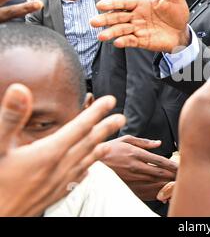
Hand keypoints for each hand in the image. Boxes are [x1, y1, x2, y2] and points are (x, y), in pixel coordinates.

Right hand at [0, 84, 124, 215]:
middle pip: (88, 144)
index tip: (111, 100)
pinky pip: (75, 181)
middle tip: (122, 118)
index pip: (79, 127)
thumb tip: (21, 90)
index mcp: (49, 152)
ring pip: (85, 162)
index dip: (96, 112)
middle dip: (106, 128)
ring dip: (99, 150)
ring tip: (111, 144)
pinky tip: (88, 172)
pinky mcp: (53, 195)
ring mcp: (57, 183)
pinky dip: (85, 172)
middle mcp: (58, 167)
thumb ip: (11, 118)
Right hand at [90, 0, 189, 52]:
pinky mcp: (142, 41)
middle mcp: (136, 16)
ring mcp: (138, 29)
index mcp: (140, 3)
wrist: (183, 32)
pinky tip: (117, 42)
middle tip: (93, 22)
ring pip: (121, 30)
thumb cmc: (177, 14)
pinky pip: (131, 41)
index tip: (101, 5)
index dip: (112, 3)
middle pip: (117, 17)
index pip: (123, 2)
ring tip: (101, 36)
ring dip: (111, 32)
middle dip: (106, 19)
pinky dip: (124, 41)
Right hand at [100, 135, 177, 200]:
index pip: (159, 160)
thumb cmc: (108, 150)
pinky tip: (162, 191)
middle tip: (182, 175)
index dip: (172, 164)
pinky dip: (156, 191)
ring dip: (166, 183)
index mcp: (135, 153)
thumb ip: (143, 142)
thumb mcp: (124, 140)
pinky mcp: (126, 186)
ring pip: (154, 182)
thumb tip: (158, 143)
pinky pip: (145, 191)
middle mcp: (135, 166)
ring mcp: (131, 178)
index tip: (181, 166)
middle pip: (159, 172)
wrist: (91, 164)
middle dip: (172, 174)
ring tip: (176, 183)